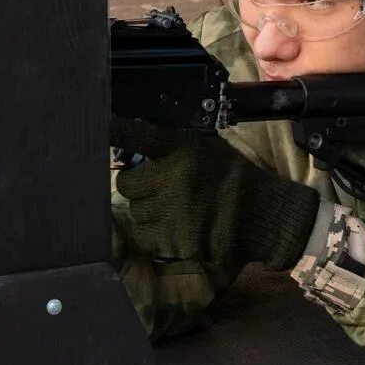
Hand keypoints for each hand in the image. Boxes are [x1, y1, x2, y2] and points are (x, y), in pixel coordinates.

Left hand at [110, 118, 318, 272]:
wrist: (265, 214)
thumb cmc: (234, 177)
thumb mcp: (208, 146)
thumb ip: (173, 146)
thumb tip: (134, 138)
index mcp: (182, 150)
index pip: (137, 135)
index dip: (115, 130)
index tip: (99, 125)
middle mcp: (174, 177)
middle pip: (126, 183)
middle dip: (137, 186)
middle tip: (155, 188)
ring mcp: (173, 210)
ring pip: (135, 210)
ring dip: (147, 211)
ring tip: (172, 210)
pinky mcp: (176, 240)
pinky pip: (145, 235)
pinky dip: (153, 234)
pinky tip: (172, 228)